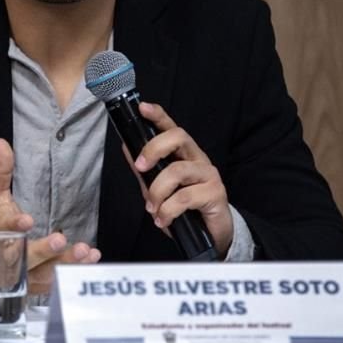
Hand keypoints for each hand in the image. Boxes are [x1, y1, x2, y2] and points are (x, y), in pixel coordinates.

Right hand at [0, 139, 100, 293]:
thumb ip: (2, 171)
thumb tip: (0, 143)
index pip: (3, 230)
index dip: (14, 226)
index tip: (27, 220)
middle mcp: (8, 257)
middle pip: (23, 257)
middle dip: (41, 249)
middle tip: (59, 240)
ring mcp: (23, 273)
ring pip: (43, 272)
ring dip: (63, 262)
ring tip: (83, 250)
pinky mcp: (38, 284)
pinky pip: (57, 280)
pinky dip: (74, 270)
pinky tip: (90, 258)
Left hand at [133, 103, 232, 257]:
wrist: (210, 235)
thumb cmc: (184, 208)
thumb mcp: (158, 188)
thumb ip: (145, 170)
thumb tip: (127, 147)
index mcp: (183, 154)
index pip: (171, 128)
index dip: (158, 116)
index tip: (142, 107)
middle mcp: (197, 159)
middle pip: (178, 137)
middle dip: (153, 149)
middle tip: (140, 168)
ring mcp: (208, 175)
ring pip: (177, 171)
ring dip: (157, 191)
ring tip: (153, 209)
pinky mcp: (215, 193)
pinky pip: (185, 197)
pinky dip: (168, 210)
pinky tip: (163, 220)